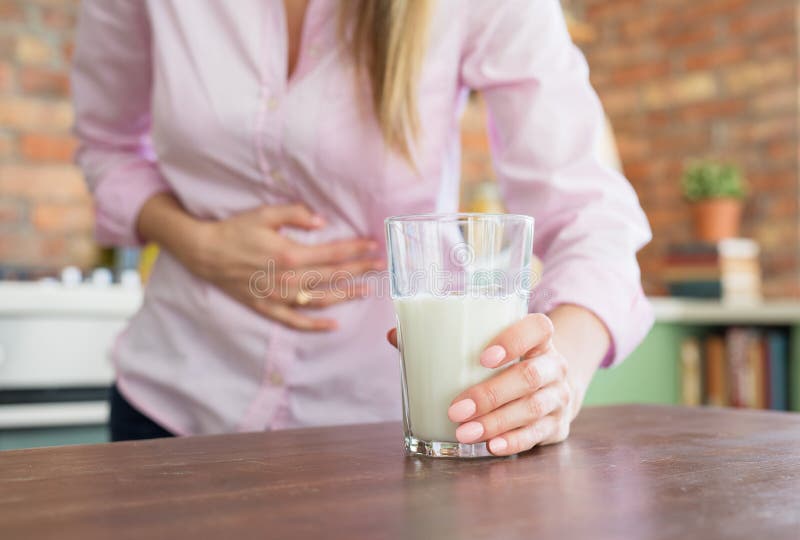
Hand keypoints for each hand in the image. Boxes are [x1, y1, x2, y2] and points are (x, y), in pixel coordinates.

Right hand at [186, 204, 382, 329]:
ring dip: (345, 295)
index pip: (332, 253)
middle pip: (332, 276)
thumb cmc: (234, 230)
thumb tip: (323, 221)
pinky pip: (295, 321)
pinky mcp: (266, 307)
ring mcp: (278, 296)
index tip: (373, 246)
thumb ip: (295, 215)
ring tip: (366, 290)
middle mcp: (287, 278)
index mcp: (289, 254)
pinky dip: (315, 325)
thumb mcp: (264, 214)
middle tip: (380, 266)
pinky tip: (334, 324)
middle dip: (359, 270)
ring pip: (320, 299)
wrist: (204, 252)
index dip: (355, 250)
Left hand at [388, 313, 575, 455]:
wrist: (551, 390)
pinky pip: (537, 435)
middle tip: (456, 409)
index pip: (538, 328)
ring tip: (464, 432)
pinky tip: (491, 446)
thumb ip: (444, 340)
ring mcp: (559, 396)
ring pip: (532, 408)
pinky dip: (513, 441)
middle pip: (530, 376)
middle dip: (490, 394)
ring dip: (496, 422)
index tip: (483, 357)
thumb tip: (394, 335)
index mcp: (538, 339)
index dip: (514, 340)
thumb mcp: (488, 347)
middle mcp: (554, 366)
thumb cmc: (507, 364)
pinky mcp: (558, 425)